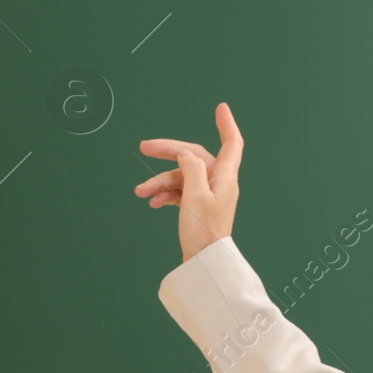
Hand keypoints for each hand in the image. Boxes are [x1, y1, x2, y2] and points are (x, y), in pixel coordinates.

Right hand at [135, 102, 243, 262]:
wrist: (203, 264)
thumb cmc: (203, 232)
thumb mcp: (195, 195)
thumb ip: (191, 168)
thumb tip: (185, 153)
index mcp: (224, 176)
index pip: (231, 143)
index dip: (226, 124)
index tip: (220, 108)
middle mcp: (219, 182)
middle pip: (193, 156)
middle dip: (168, 151)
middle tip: (144, 146)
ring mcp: (208, 195)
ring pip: (182, 176)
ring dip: (160, 181)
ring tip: (140, 192)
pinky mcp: (198, 207)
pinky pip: (180, 192)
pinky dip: (165, 194)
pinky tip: (152, 202)